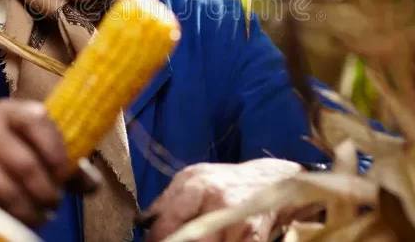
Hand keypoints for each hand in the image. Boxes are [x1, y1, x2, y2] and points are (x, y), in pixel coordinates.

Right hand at [0, 98, 100, 225]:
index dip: (55, 149)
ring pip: (7, 190)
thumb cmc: (13, 157)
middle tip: (53, 203)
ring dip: (29, 209)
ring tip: (39, 215)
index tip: (62, 174)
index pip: (36, 119)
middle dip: (45, 191)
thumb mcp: (42, 153)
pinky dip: (5, 217)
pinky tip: (16, 220)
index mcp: (9, 110)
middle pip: (24, 163)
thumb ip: (68, 164)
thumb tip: (91, 183)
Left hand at [144, 158, 301, 241]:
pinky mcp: (254, 237)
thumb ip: (167, 201)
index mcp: (196, 185)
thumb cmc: (226, 182)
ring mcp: (237, 220)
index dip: (158, 241)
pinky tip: (221, 240)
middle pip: (186, 240)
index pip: (166, 223)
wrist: (272, 180)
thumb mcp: (193, 180)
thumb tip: (142, 223)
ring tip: (206, 237)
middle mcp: (217, 200)